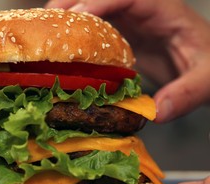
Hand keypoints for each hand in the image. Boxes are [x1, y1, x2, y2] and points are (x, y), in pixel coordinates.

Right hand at [45, 0, 209, 122]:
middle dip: (73, 4)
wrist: (207, 64)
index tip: (76, 17)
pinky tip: (65, 48)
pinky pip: (95, 26)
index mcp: (164, 9)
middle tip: (50, 22)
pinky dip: (77, 34)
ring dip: (70, 17)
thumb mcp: (206, 79)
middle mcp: (143, 9)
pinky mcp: (123, 32)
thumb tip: (156, 112)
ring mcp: (130, 19)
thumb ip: (184, 93)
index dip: (98, 1)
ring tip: (50, 33)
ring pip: (94, 8)